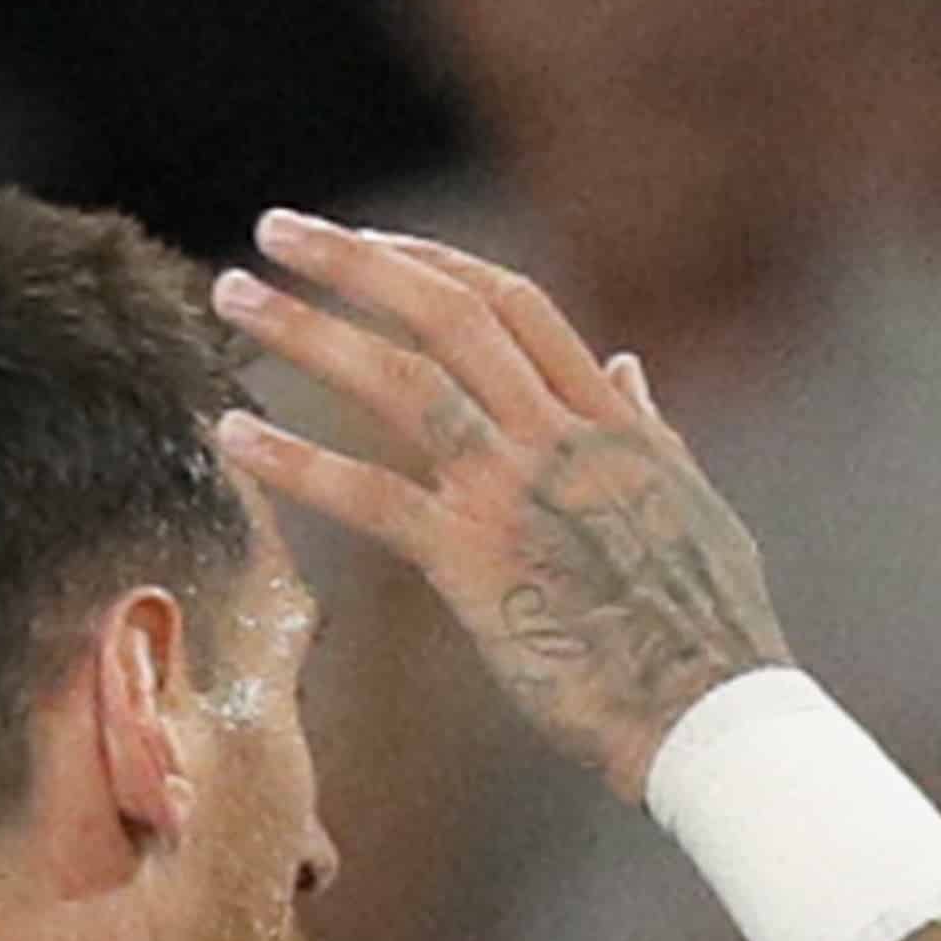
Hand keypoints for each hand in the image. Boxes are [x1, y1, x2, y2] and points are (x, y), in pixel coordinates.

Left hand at [208, 214, 790, 798]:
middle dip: (352, 259)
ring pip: (397, 379)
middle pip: (445, 311)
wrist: (710, 711)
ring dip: (304, 328)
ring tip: (229, 297)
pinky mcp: (474, 561)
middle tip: (274, 228)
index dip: (432, 260)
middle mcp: (559, 434)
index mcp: (611, 417)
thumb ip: (651, 429)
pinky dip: (293, 460)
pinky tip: (232, 436)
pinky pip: (366, 495)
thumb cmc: (711, 627)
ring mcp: (514, 491)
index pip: (512, 302)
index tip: (370, 242)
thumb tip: (628, 368)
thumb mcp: (694, 503)